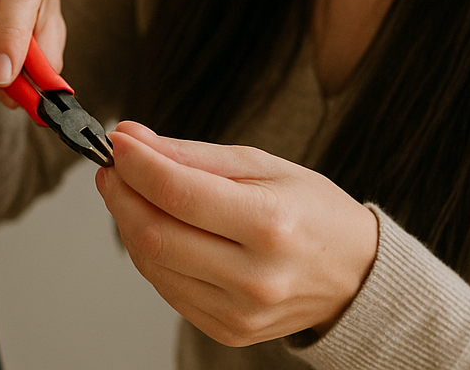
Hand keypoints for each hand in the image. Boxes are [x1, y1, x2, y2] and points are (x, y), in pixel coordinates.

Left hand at [95, 121, 378, 345]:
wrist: (354, 274)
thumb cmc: (312, 212)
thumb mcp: (262, 165)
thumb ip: (191, 155)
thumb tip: (132, 139)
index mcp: (270, 225)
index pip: (177, 192)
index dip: (135, 165)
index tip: (117, 142)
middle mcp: (255, 276)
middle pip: (155, 233)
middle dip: (121, 194)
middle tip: (114, 168)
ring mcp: (241, 311)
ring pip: (152, 264)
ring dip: (129, 223)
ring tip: (134, 194)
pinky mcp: (228, 329)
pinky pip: (166, 288)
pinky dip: (151, 254)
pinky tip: (160, 229)